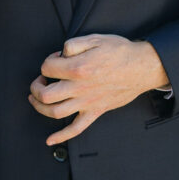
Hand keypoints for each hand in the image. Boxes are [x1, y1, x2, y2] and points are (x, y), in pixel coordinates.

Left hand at [29, 34, 168, 145]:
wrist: (142, 67)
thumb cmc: (120, 52)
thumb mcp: (95, 38)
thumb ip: (73, 44)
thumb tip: (60, 54)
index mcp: (78, 68)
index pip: (47, 68)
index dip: (48, 61)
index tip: (56, 59)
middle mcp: (79, 88)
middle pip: (45, 94)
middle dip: (36, 87)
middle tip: (40, 81)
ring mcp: (87, 102)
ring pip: (55, 112)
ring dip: (40, 107)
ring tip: (37, 100)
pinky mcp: (95, 111)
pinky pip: (76, 129)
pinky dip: (61, 136)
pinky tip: (50, 140)